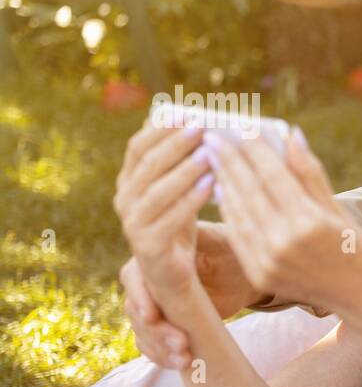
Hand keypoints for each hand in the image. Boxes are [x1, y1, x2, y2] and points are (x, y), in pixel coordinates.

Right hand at [114, 117, 213, 314]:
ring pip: (156, 191)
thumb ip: (181, 162)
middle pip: (147, 165)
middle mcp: (124, 199)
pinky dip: (190, 200)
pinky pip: (169, 219)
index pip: (137, 147)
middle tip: (202, 127)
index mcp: (129, 181)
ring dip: (184, 170)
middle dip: (175, 143)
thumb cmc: (179, 222)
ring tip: (209, 154)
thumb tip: (198, 122)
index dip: (160, 129)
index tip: (186, 113)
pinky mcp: (147, 246)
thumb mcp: (178, 189)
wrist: (173, 273)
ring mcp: (132, 223)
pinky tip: (211, 185)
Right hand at [120, 222, 262, 368]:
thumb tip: (194, 225)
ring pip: (142, 331)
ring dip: (160, 348)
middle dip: (156, 331)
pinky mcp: (164, 325)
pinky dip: (163, 357)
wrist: (241, 275)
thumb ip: (206, 237)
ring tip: (185, 359)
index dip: (141, 297)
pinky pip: (151, 345)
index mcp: (155, 258)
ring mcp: (154, 306)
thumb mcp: (224, 241)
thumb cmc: (232, 250)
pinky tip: (180, 364)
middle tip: (182, 344)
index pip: (135, 277)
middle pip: (136, 310)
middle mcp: (148, 282)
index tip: (153, 315)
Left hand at [206, 128, 361, 313]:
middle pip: (249, 191)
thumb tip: (291, 135)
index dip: (254, 150)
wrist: (360, 297)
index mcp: (308, 222)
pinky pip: (237, 234)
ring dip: (222, 182)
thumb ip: (310, 174)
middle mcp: (283, 242)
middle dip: (229, 160)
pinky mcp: (259, 275)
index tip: (241, 128)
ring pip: (238, 212)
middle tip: (212, 136)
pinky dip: (228, 210)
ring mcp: (267, 261)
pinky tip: (222, 190)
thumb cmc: (355, 247)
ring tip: (213, 159)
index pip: (272, 175)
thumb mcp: (338, 209)